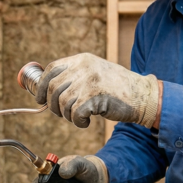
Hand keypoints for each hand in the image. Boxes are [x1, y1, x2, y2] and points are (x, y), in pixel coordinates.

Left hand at [36, 53, 159, 128]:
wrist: (142, 96)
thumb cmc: (117, 88)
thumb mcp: (94, 73)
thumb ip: (74, 76)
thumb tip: (45, 88)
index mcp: (82, 60)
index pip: (51, 69)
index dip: (40, 86)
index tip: (39, 99)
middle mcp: (84, 67)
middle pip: (52, 88)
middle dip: (53, 105)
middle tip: (62, 113)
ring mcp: (89, 81)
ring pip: (63, 103)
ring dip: (67, 115)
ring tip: (79, 117)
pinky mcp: (95, 97)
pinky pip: (75, 114)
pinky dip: (78, 122)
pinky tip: (86, 122)